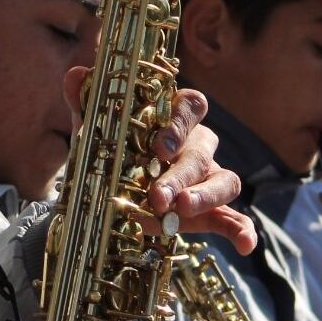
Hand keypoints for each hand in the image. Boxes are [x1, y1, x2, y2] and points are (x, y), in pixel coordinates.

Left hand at [63, 68, 255, 254]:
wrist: (105, 199)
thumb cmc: (110, 155)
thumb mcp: (94, 132)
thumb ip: (86, 104)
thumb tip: (75, 75)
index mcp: (174, 119)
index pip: (191, 106)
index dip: (180, 123)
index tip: (158, 146)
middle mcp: (197, 146)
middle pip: (201, 151)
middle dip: (179, 173)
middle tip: (157, 195)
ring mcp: (207, 179)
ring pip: (224, 180)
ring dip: (206, 196)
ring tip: (181, 210)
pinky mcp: (212, 211)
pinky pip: (235, 218)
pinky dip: (243, 229)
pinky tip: (245, 245)